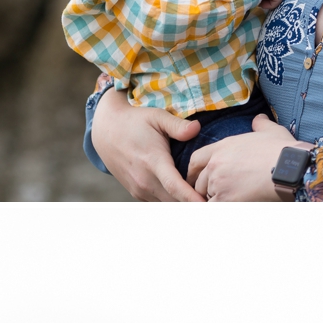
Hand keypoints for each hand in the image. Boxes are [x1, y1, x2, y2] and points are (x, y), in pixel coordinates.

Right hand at [91, 85, 202, 200]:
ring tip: (204, 201)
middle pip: (175, 202)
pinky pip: (159, 203)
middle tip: (217, 203)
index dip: (193, 199)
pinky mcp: (136, 193)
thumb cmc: (135, 122)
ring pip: (167, 205)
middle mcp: (144, 180)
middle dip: (194, 205)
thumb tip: (197, 128)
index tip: (209, 206)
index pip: (175, 187)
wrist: (106, 131)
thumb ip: (177, 125)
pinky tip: (186, 198)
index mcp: (153, 162)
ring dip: (183, 205)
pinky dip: (173, 203)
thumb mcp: (157, 116)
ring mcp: (139, 189)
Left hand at [191, 111, 301, 201]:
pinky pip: (213, 208)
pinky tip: (231, 207)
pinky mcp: (226, 199)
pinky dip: (219, 209)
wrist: (290, 167)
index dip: (195, 171)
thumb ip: (260, 124)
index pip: (196, 160)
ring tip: (228, 203)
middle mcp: (215, 165)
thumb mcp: (270, 131)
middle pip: (199, 182)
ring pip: (206, 197)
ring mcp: (219, 183)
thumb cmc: (282, 150)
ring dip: (215, 201)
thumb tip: (260, 119)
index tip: (197, 178)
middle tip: (216, 196)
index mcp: (222, 147)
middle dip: (205, 190)